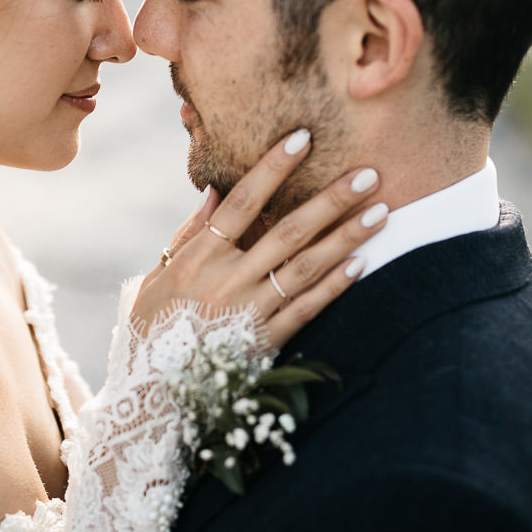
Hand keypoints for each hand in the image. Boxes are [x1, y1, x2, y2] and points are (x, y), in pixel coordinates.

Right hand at [131, 129, 386, 350]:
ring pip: (304, 268)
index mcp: (196, 259)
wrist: (150, 394)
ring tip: (380, 212)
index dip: (271, 169)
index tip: (301, 138)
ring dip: (345, 238)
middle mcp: (224, 282)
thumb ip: (190, 234)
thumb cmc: (154, 328)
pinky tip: (360, 262)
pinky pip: (305, 310)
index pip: (240, 203)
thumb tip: (215, 190)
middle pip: (286, 232)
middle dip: (330, 200)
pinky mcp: (263, 343)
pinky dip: (333, 286)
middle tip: (368, 174)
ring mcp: (247, 314)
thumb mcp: (158, 276)